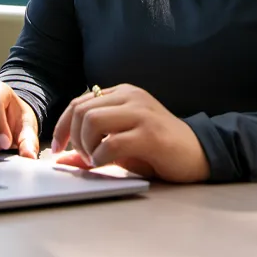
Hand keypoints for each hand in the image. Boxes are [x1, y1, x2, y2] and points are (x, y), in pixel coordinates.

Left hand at [51, 84, 209, 182]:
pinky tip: (107, 163)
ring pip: (92, 121)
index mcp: (123, 93)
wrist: (199, 152)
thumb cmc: (158, 148)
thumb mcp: (121, 143)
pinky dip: (100, 157)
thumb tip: (59, 159)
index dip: (62, 126)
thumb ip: (92, 145)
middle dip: (73, 138)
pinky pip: (110, 143)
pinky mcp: (150, 134)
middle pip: (82, 110)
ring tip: (96, 159)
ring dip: (86, 146)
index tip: (58, 148)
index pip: (80, 102)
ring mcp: (141, 113)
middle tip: (84, 157)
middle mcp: (131, 97)